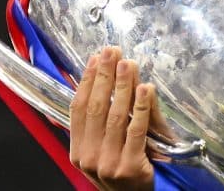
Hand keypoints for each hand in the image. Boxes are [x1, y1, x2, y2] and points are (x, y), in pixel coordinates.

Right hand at [69, 46, 164, 190]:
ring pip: (115, 116)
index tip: (96, 58)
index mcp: (77, 149)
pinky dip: (142, 107)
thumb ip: (100, 124)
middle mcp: (88, 156)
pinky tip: (146, 88)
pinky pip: (136, 130)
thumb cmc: (121, 171)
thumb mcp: (102, 150)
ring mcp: (108, 163)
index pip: (78, 108)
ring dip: (122, 86)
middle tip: (113, 52)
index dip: (87, 81)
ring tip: (129, 63)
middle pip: (96, 107)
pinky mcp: (130, 167)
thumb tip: (101, 82)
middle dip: (105, 76)